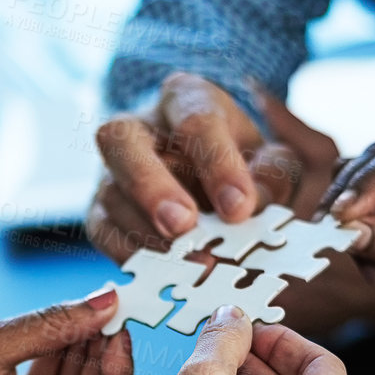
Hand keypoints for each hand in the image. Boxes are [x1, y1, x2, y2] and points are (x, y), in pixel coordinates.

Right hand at [88, 74, 342, 262]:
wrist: (207, 174)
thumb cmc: (241, 162)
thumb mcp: (270, 158)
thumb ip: (272, 175)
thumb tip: (253, 204)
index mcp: (185, 98)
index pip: (196, 120)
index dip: (217, 164)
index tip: (239, 208)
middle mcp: (138, 127)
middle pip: (122, 141)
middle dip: (152, 186)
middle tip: (184, 226)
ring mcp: (112, 169)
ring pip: (111, 193)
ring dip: (147, 233)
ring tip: (187, 266)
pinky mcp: (101, 210)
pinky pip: (103, 232)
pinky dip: (131, 256)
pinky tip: (162, 276)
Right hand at [325, 129, 374, 321]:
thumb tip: (349, 231)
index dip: (371, 181)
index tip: (340, 214)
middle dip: (354, 201)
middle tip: (333, 239)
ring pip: (360, 173)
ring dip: (352, 218)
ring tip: (370, 266)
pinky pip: (357, 191)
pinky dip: (353, 224)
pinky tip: (370, 260)